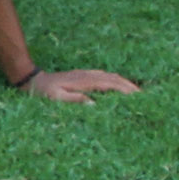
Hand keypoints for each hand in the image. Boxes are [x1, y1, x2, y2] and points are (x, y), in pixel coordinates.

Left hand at [17, 67, 139, 103]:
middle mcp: (88, 75)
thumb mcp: (56, 99)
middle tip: (145, 97)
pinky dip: (116, 81)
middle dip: (130, 86)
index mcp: (84, 81)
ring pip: (111, 76)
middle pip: (114, 79)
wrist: (33, 80)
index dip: (125, 90)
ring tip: (137, 92)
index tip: (138, 97)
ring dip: (125, 83)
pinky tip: (120, 85)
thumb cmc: (44, 92)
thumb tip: (94, 104)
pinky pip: (104, 77)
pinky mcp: (84, 76)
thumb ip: (75, 100)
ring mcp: (86, 74)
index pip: (110, 84)